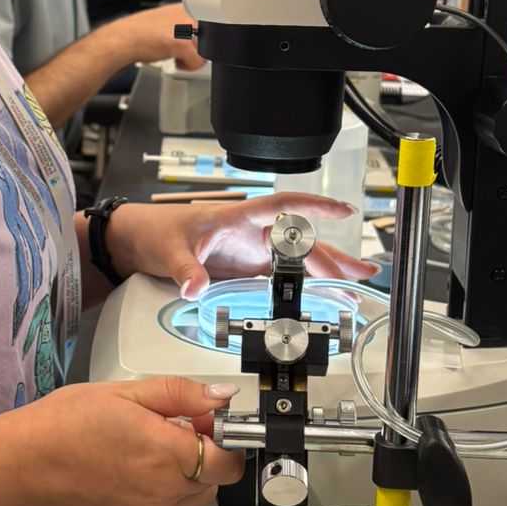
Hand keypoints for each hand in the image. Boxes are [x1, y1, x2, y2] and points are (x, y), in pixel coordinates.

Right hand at [17, 378, 243, 505]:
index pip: (229, 463)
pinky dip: (156, 500)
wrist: (17, 470)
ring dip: (181, 481)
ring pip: (189, 503)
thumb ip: (180, 395)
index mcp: (167, 455)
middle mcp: (164, 496)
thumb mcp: (123, 392)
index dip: (224, 442)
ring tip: (140, 456)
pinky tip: (124, 479)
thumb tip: (221, 398)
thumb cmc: (62, 425)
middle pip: (212, 483)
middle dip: (201, 458)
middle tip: (165, 434)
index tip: (205, 426)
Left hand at [110, 193, 379, 300]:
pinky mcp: (247, 270)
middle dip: (334, 256)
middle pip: (301, 242)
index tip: (342, 210)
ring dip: (327, 273)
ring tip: (356, 286)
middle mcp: (251, 233)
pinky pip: (283, 278)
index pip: (283, 207)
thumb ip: (186, 269)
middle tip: (364, 271)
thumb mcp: (171, 249)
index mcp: (238, 217)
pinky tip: (324, 298)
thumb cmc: (158, 232)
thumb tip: (195, 286)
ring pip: (297, 261)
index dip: (314, 207)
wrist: (142, 241)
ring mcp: (252, 252)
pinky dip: (305, 288)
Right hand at [121, 3, 205, 70]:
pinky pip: (198, 62)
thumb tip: (197, 36)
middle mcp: (188, 13)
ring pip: (206, 48)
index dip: (199, 37)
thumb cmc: (139, 33)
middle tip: (181, 51)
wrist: (122, 39)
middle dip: (197, 47)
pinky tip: (176, 62)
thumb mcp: (166, 21)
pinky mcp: (183, 43)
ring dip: (192, 56)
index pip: (208, 23)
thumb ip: (183, 24)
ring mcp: (186, 27)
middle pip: (209, 36)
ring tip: (177, 55)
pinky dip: (188, 67)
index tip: (189, 42)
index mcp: (185, 5)